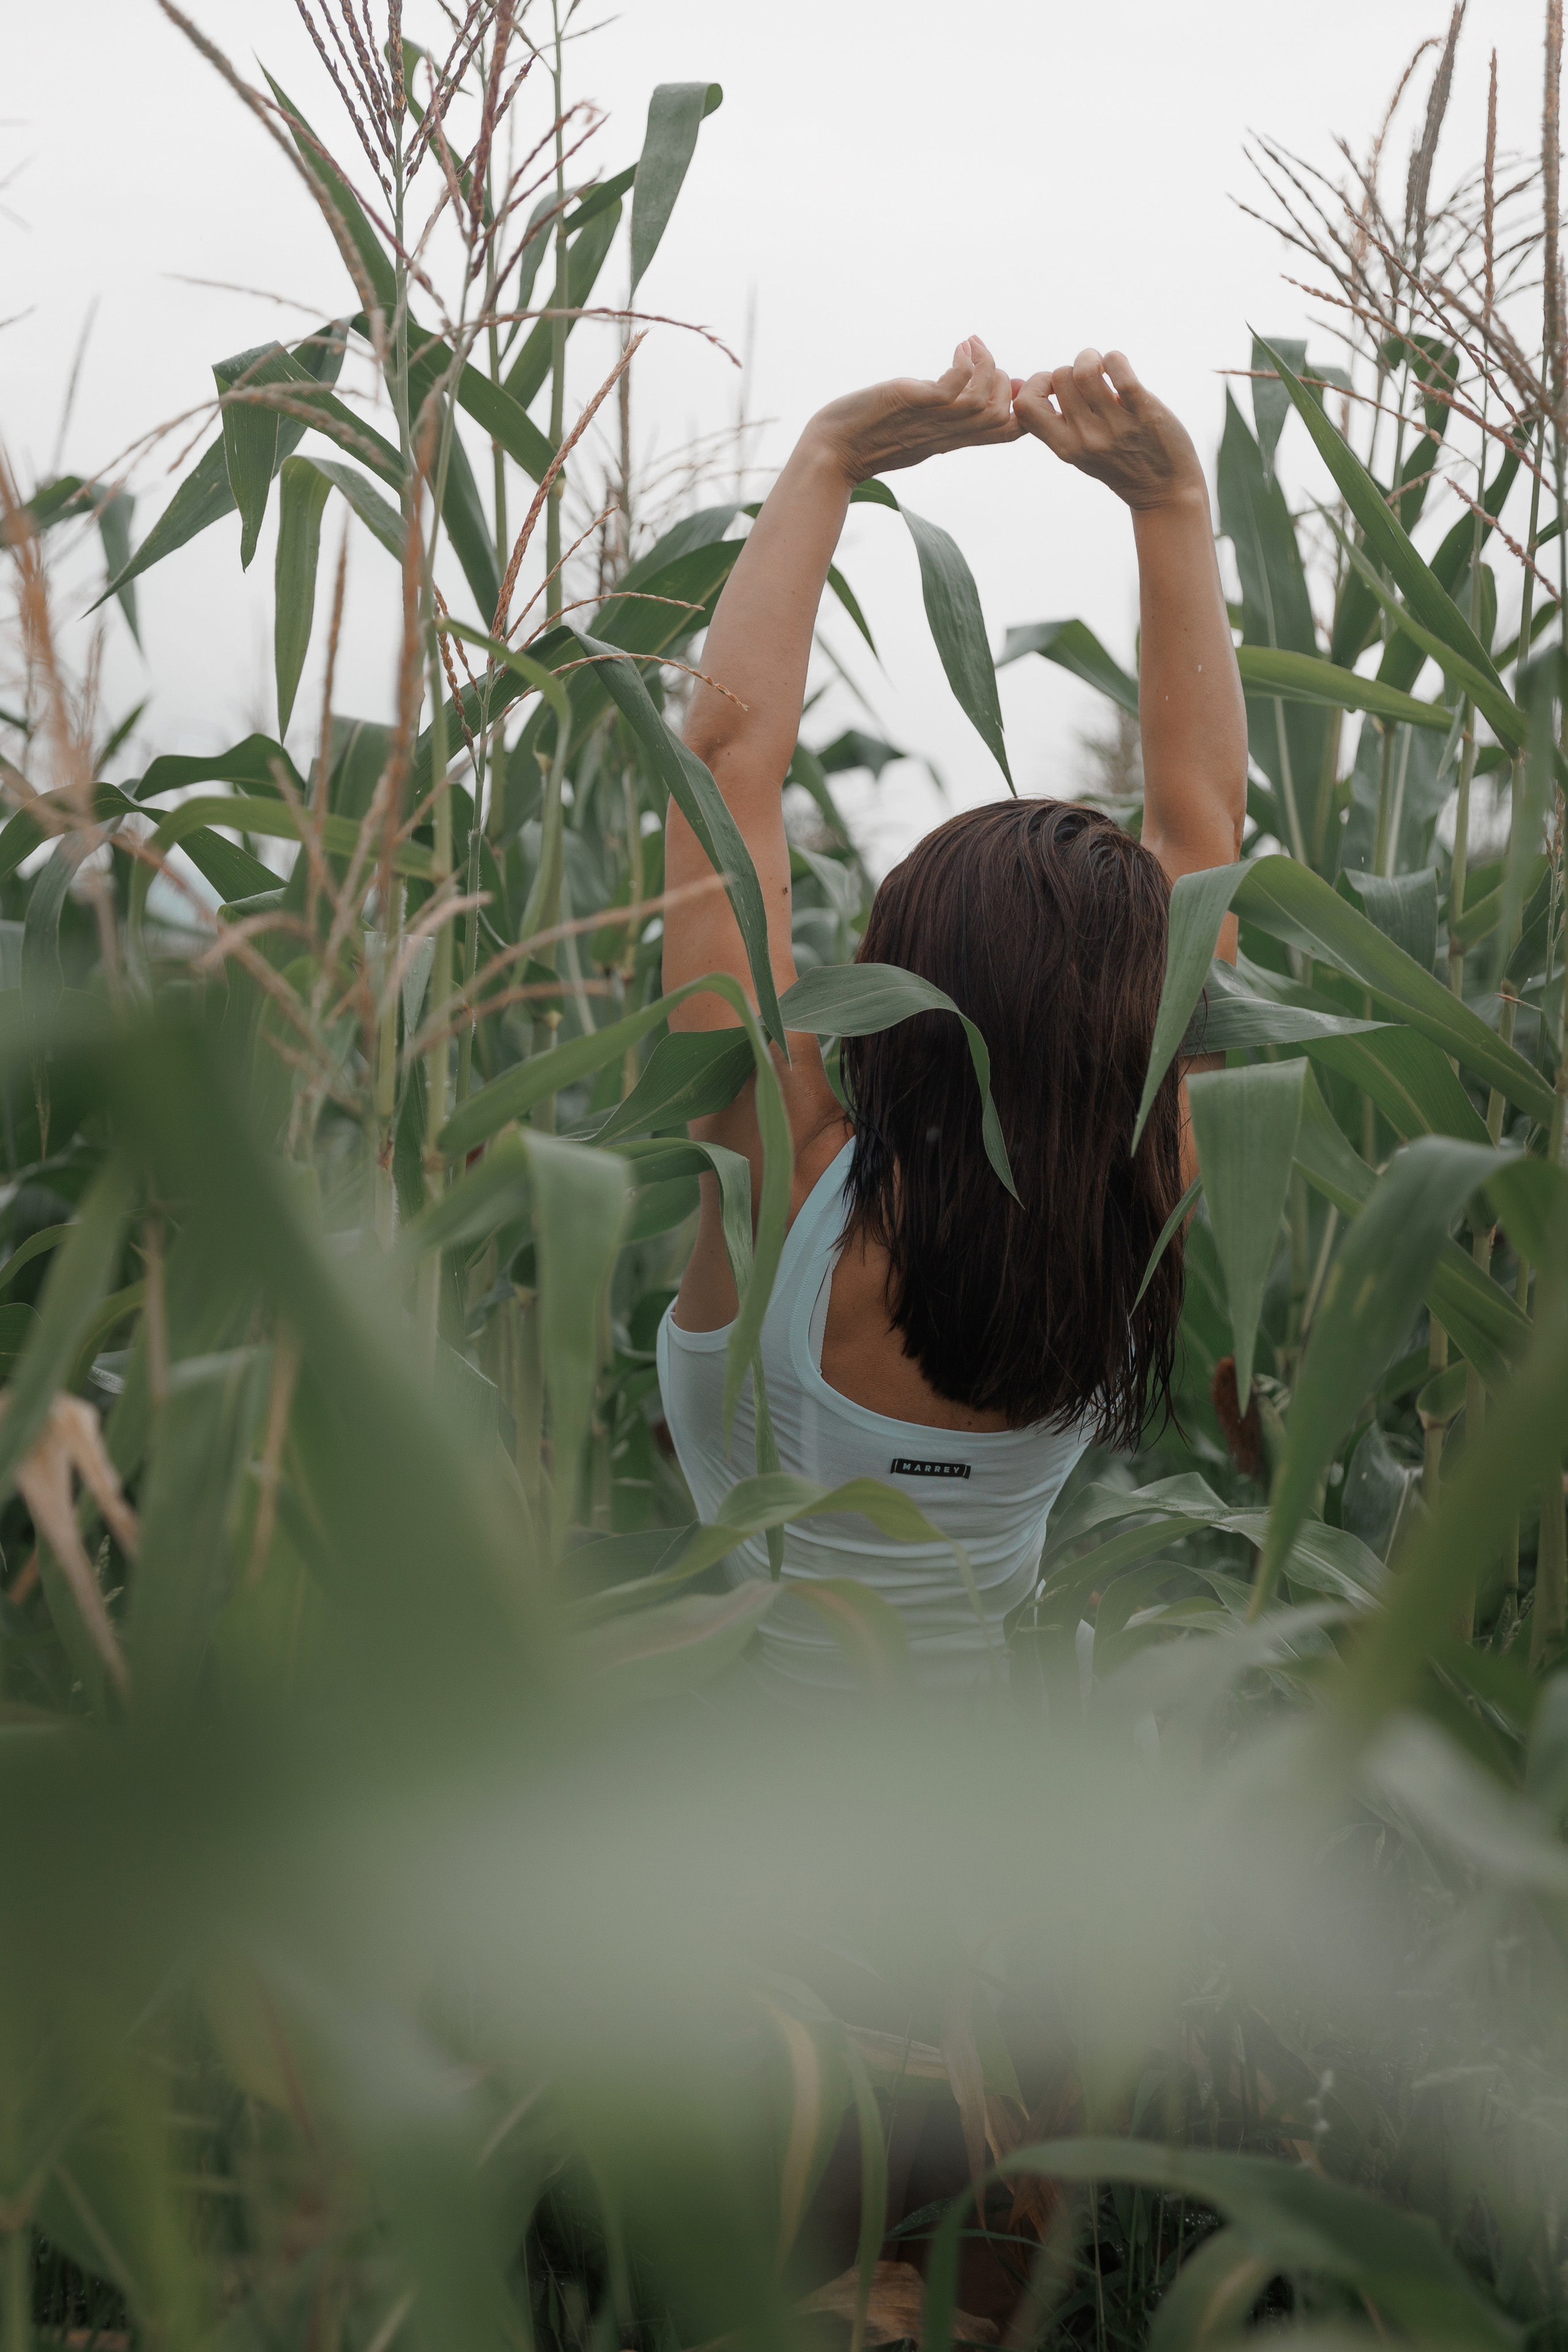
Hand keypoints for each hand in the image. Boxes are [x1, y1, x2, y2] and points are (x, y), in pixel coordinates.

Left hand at [805, 337, 1019, 483]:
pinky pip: (955, 387)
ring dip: (987, 367)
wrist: (832, 451)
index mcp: (952, 438)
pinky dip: (964, 364)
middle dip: (1004, 382)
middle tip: (982, 357)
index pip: (1008, 432)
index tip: (1013, 381)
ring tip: (971, 345)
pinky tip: (958, 348)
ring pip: (985, 403)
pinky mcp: (915, 404)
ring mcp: (933, 419)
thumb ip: (945, 409)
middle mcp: (948, 433)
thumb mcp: (917, 423)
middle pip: (1004, 417)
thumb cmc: (869, 435)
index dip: (1023, 408)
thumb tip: (965, 382)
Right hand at [1013, 349, 1203, 512]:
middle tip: (1090, 376)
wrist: (1166, 491)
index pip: (1026, 407)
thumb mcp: (1082, 454)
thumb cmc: (1121, 465)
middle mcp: (1086, 438)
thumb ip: (1064, 424)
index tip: (1054, 385)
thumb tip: (1052, 378)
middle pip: (1061, 377)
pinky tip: (1119, 367)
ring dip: (1092, 357)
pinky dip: (1115, 359)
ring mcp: (1115, 426)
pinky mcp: (1144, 412)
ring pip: (1085, 370)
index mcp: (1066, 448)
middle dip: (1073, 367)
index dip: (1036, 384)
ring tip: (1102, 366)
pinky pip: (1119, 369)